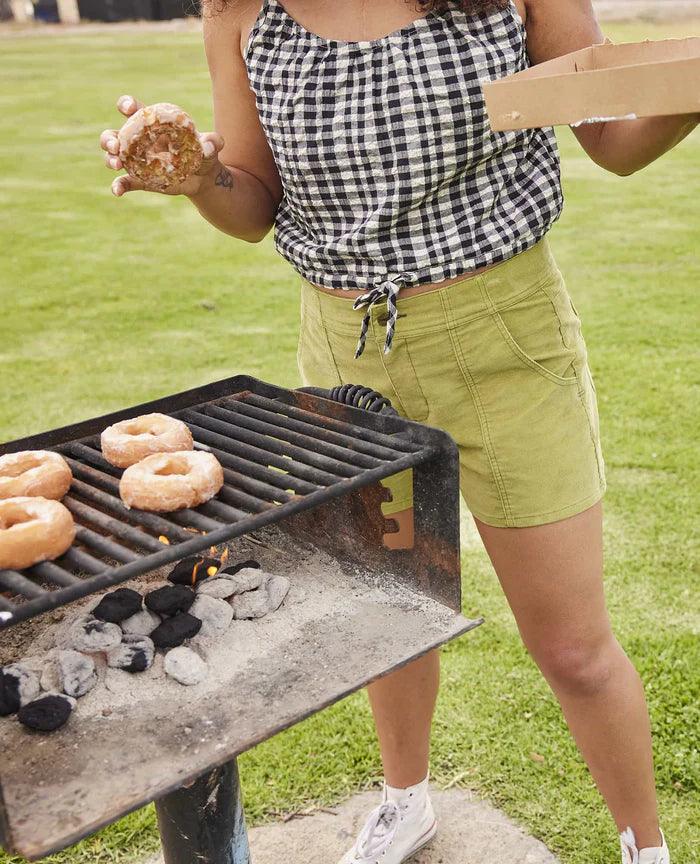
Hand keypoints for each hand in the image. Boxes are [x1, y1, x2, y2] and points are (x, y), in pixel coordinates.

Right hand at [100, 94, 225, 197]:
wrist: (205, 178)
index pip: (135, 111)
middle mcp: (140, 141)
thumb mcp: (211, 146)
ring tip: (116, 164)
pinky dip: (118, 186)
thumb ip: (212, 141)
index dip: (126, 105)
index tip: (128, 108)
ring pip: (115, 156)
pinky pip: (125, 182)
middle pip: (115, 134)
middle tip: (114, 145)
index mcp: (153, 125)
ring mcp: (138, 161)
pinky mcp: (141, 180)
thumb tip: (210, 145)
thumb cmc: (204, 153)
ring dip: (109, 159)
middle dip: (109, 138)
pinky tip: (117, 191)